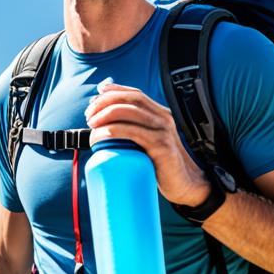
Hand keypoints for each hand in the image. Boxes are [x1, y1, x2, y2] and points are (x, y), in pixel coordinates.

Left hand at [85, 82, 210, 206]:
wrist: (184, 183)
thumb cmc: (161, 164)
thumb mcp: (149, 142)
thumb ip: (134, 131)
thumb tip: (104, 125)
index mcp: (160, 114)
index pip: (135, 94)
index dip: (114, 90)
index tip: (96, 93)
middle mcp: (163, 118)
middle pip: (131, 99)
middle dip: (105, 102)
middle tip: (89, 115)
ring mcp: (163, 131)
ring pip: (130, 112)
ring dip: (106, 114)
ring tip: (92, 125)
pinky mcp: (160, 146)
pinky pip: (133, 132)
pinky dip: (113, 131)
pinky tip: (101, 136)